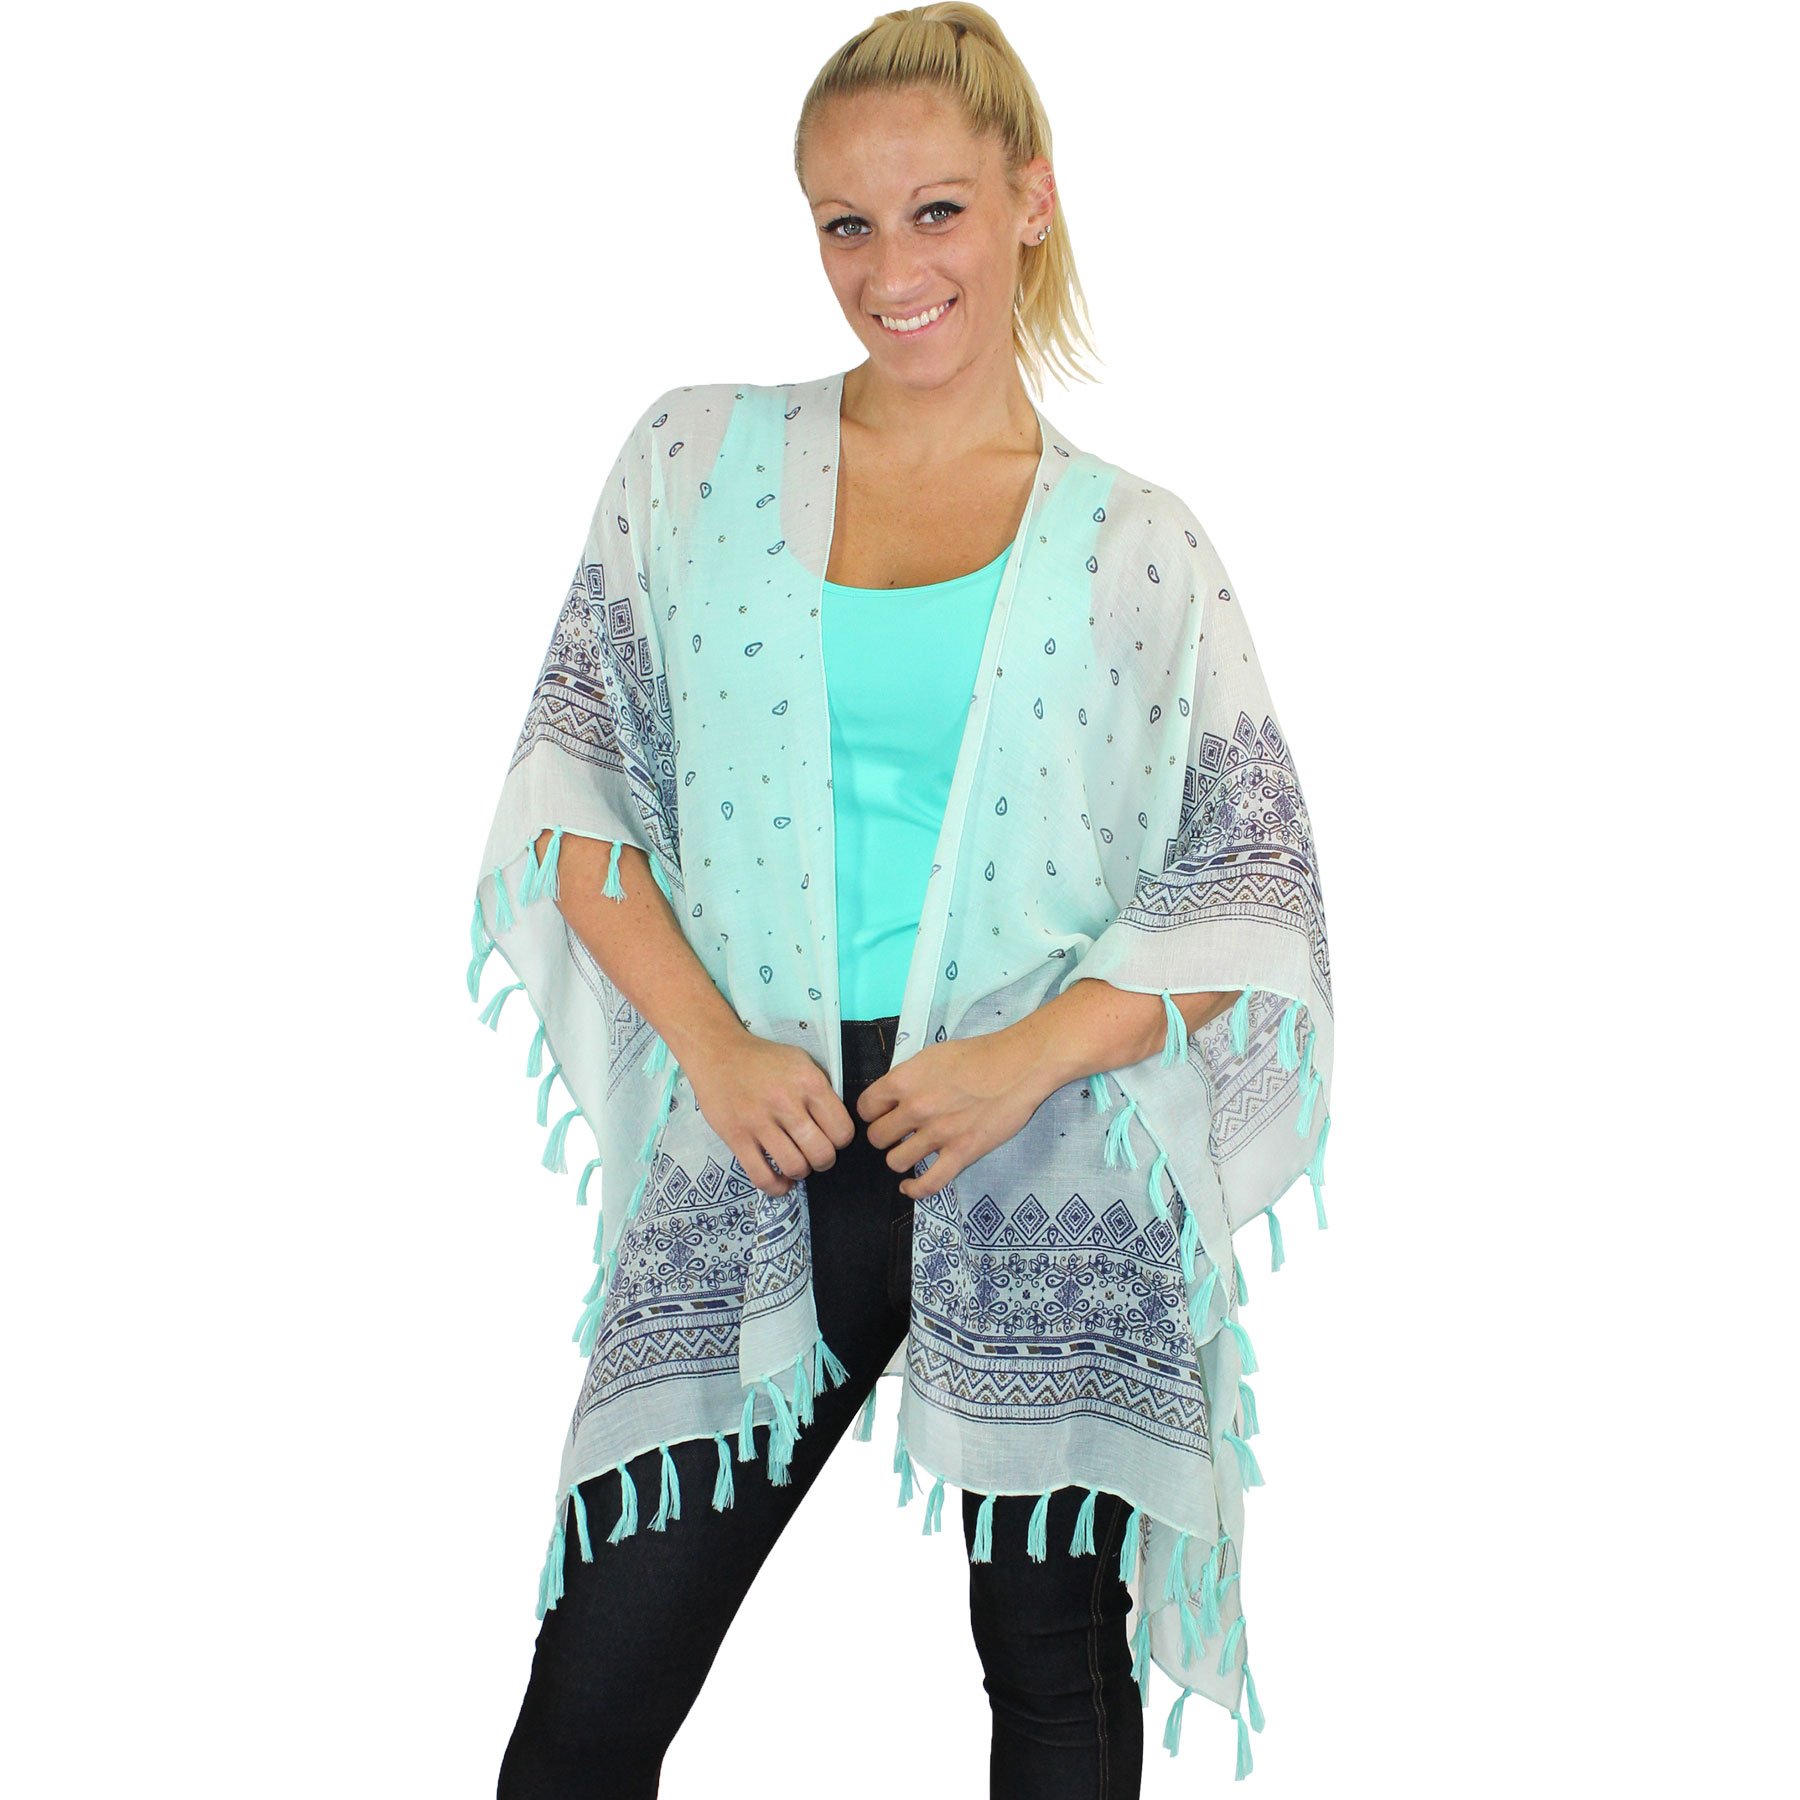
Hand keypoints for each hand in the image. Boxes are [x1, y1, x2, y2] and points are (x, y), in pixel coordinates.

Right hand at [683, 1031, 856, 1197]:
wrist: (717, 1053)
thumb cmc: (763, 1059)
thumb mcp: (801, 1062)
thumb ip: (821, 1091)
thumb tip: (836, 1125)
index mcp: (808, 1082)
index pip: (842, 1130)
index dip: (840, 1140)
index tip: (831, 1138)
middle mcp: (786, 1102)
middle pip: (822, 1154)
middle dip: (824, 1161)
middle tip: (815, 1155)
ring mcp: (759, 1121)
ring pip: (795, 1167)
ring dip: (800, 1172)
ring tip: (796, 1164)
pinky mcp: (736, 1137)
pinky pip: (762, 1176)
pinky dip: (776, 1187)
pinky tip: (781, 1180)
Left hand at [857, 1032, 1051, 1200]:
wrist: (1019, 1065)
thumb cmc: (979, 1055)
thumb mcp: (932, 1055)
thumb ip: (908, 1078)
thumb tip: (892, 1097)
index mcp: (905, 1080)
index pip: (865, 1108)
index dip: (872, 1113)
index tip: (883, 1115)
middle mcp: (916, 1108)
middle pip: (877, 1137)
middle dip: (886, 1136)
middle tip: (900, 1133)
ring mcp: (938, 1133)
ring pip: (896, 1161)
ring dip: (901, 1158)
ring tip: (912, 1150)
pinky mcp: (961, 1153)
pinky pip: (928, 1184)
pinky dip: (914, 1190)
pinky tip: (909, 1186)